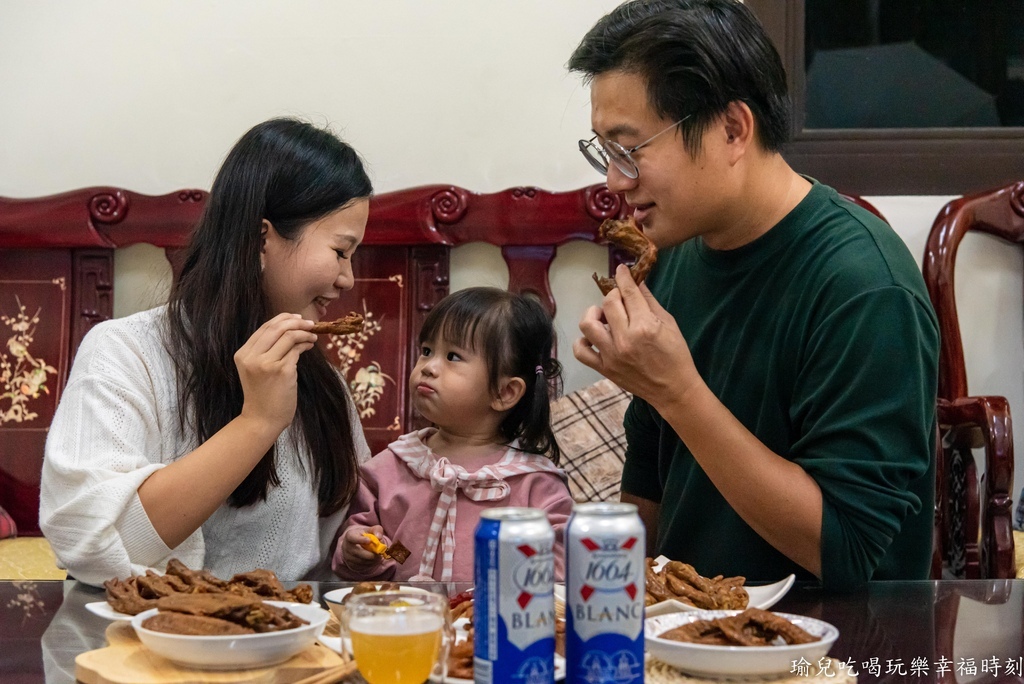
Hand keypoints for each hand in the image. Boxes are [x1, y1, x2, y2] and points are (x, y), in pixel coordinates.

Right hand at [234, 313, 316, 433]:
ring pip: (289, 336)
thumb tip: (288, 328)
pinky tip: (310, 346)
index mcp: (242, 354)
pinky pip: (297, 350)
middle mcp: (252, 357)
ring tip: (312, 336)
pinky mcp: (282, 371)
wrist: (262, 419)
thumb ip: (265, 350)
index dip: (282, 319)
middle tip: (309, 323)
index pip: (264, 327)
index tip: (296, 317)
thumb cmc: (263, 395)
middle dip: (296, 322)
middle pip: (276, 327)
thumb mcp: (255, 369)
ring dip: (305, 333)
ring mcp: (266, 364)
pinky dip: (306, 344)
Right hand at [337, 525, 386, 571]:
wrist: (357, 544)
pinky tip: (373, 560)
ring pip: (360, 561)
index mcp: (350, 535)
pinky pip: (361, 566)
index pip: (352, 538)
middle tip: (379, 553)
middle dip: (370, 554)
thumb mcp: (371, 530)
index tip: (369, 540)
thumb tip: (379, 537)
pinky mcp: (351, 565)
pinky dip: (369, 564)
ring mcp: (347, 557)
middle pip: (357, 552)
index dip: (360, 539)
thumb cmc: (365, 535)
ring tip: (378, 556)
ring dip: (371, 560)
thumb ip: (377, 530)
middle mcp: (346, 547)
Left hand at [573, 264, 701, 410]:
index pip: (628, 293)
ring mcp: (612, 355)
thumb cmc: (676, 355)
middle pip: (608, 303)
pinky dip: (583, 341)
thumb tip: (636, 282)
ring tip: (604, 317)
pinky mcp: (604, 369)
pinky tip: (594, 337)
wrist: (673, 389)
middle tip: (620, 299)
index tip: (620, 270)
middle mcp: (625, 339)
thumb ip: (649, 302)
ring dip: (594, 314)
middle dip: (613, 294)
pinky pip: (581, 351)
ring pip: (588, 324)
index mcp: (645, 326)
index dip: (623, 277)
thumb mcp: (668, 324)